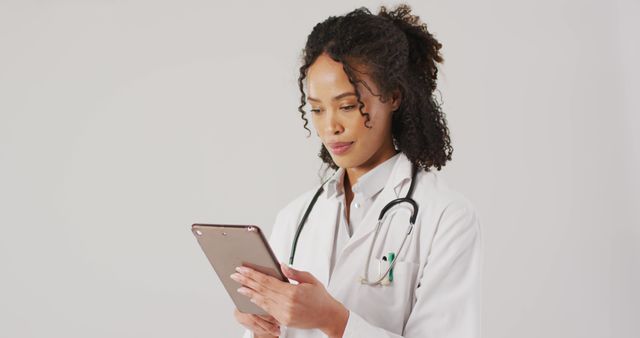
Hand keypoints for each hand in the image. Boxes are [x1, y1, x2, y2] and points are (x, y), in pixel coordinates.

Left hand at [230, 263, 348, 336]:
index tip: (243, 270)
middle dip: (247, 282)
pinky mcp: (283, 320)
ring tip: (240, 286)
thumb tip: (281, 266)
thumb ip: (294, 273)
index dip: (253, 275)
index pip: (267, 281)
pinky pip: (268, 310)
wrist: (328, 316)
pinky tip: (253, 297)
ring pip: (262, 302)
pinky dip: (258, 303)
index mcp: (293, 292)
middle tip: (236, 275)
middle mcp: (287, 304)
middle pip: (262, 291)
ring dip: (250, 293)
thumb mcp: (310, 279)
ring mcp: (284, 314)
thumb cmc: (320, 298)